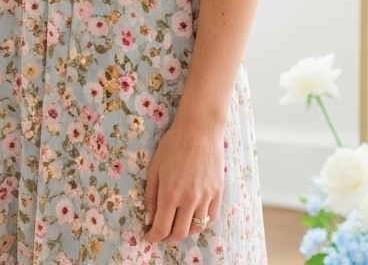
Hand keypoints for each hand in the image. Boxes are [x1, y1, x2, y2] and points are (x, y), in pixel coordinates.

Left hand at [143, 118, 224, 243]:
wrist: (200, 128)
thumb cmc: (173, 145)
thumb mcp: (154, 168)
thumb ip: (151, 196)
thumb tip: (150, 219)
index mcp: (170, 194)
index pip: (162, 228)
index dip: (154, 237)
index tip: (149, 236)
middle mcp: (189, 200)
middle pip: (179, 233)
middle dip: (167, 238)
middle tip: (162, 234)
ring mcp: (205, 197)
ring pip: (196, 229)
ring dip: (184, 232)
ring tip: (177, 226)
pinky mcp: (217, 193)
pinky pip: (210, 218)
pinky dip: (201, 224)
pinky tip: (193, 219)